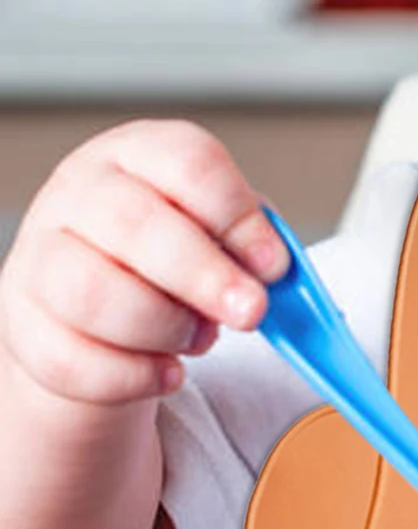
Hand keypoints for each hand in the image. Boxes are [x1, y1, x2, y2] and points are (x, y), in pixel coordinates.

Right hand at [0, 120, 288, 407]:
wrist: (100, 300)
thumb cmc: (175, 253)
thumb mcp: (218, 230)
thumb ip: (253, 246)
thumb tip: (281, 275)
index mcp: (140, 152)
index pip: (189, 164)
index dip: (237, 216)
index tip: (274, 265)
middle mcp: (80, 192)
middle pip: (137, 225)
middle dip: (206, 276)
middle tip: (252, 311)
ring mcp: (39, 255)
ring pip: (94, 294)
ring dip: (165, 326)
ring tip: (202, 338)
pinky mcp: (21, 323)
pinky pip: (71, 360)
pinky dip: (132, 376)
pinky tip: (169, 374)